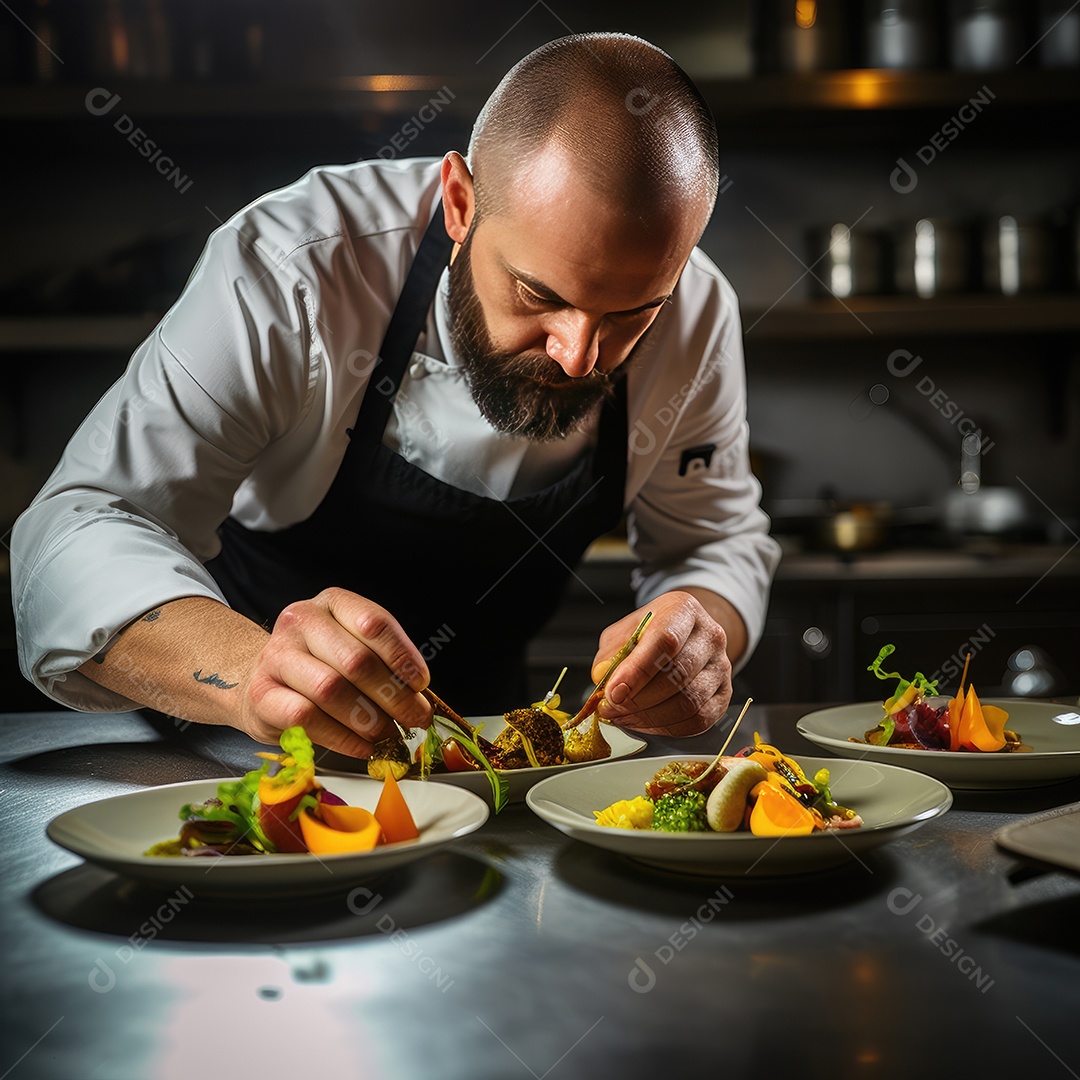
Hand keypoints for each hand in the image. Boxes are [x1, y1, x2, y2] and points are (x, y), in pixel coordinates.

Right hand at [239, 588, 432, 755]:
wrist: (263, 680)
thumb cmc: (320, 664)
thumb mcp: (353, 646)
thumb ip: (384, 662)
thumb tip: (419, 698)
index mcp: (332, 603)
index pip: (374, 623)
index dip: (403, 657)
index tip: (421, 684)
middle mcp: (301, 621)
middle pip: (356, 661)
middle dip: (394, 697)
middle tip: (415, 719)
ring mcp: (276, 656)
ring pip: (331, 690)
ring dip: (369, 720)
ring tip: (389, 735)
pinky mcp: (261, 694)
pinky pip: (307, 718)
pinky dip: (342, 738)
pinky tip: (362, 746)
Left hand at [592, 591, 731, 736]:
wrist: (686, 637)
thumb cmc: (652, 633)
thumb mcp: (626, 631)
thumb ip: (612, 652)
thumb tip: (604, 677)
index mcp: (684, 610)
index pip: (666, 641)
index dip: (637, 671)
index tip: (613, 692)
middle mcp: (710, 636)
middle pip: (678, 675)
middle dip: (638, 699)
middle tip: (610, 708)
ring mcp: (721, 666)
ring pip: (688, 703)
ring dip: (649, 717)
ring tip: (623, 716)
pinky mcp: (724, 694)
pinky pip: (698, 721)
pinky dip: (666, 728)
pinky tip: (645, 722)